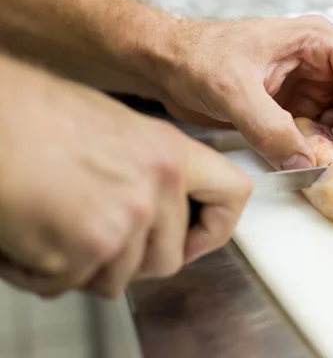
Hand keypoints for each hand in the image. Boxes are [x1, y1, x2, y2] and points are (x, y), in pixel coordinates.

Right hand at [0, 56, 251, 297]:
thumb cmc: (35, 116)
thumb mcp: (117, 129)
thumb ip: (152, 170)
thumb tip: (165, 206)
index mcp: (170, 152)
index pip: (233, 194)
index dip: (215, 227)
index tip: (197, 236)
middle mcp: (157, 185)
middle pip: (167, 259)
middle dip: (130, 260)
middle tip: (97, 236)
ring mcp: (126, 218)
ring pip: (119, 279)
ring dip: (83, 266)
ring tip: (55, 224)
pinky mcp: (88, 246)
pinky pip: (71, 285)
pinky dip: (44, 272)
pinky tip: (30, 234)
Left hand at [155, 16, 332, 169]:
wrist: (169, 65)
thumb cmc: (197, 56)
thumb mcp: (232, 89)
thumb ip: (268, 127)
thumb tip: (302, 164)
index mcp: (317, 41)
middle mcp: (322, 63)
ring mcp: (311, 86)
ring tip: (329, 165)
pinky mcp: (296, 108)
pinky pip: (325, 132)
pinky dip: (324, 151)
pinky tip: (309, 161)